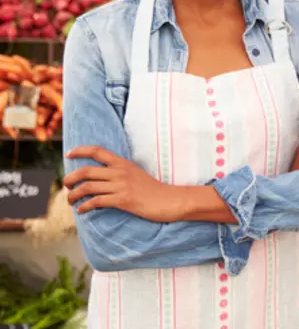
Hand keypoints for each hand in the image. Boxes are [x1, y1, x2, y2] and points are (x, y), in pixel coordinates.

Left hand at [65, 147, 187, 221]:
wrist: (170, 200)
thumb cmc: (153, 190)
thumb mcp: (136, 174)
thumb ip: (119, 173)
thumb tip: (101, 178)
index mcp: (123, 163)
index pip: (97, 151)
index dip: (80, 151)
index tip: (68, 154)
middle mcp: (120, 172)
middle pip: (86, 171)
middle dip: (70, 178)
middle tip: (66, 185)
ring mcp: (121, 186)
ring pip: (87, 187)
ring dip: (73, 195)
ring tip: (70, 200)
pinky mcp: (122, 200)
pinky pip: (96, 201)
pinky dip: (84, 206)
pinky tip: (81, 210)